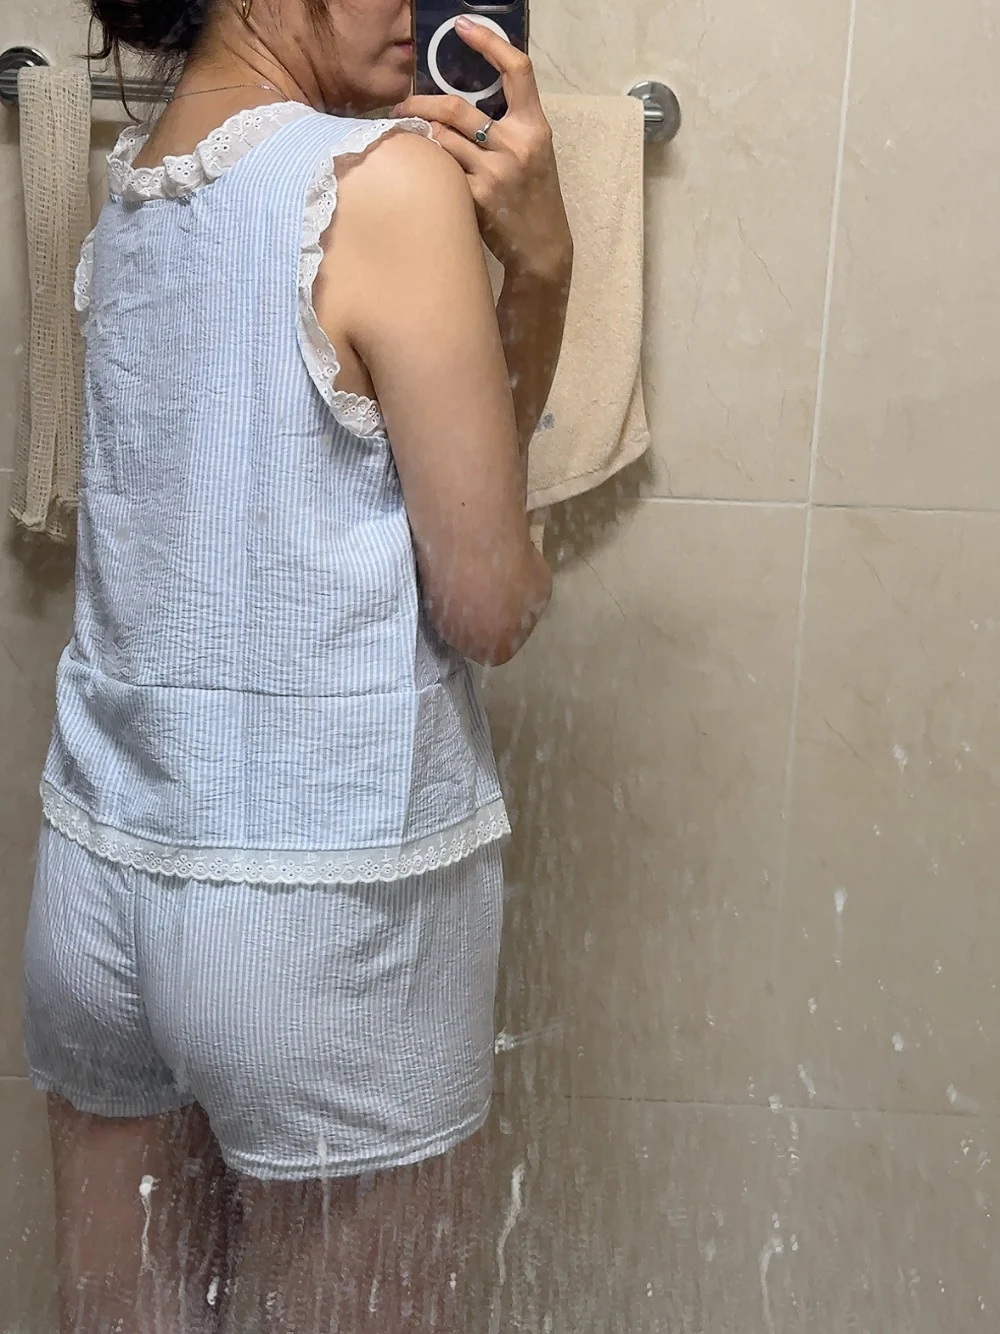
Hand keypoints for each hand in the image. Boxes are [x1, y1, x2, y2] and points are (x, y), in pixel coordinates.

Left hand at [394, 18, 571, 278]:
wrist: (542, 248)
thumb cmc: (534, 198)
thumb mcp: (533, 154)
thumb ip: (508, 125)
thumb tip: (463, 102)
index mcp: (535, 127)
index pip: (517, 70)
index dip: (489, 42)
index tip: (462, 28)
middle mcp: (516, 145)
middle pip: (456, 108)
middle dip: (422, 103)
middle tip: (404, 106)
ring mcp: (495, 172)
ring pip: (442, 138)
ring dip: (421, 135)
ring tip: (408, 137)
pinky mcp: (477, 197)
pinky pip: (441, 171)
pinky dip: (427, 165)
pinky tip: (418, 168)